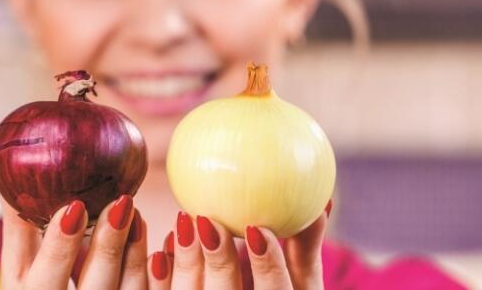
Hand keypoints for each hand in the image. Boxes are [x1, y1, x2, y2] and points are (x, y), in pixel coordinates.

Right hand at [0, 194, 152, 288]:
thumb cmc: (36, 285)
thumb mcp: (19, 262)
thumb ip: (18, 221)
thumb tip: (9, 160)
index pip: (44, 282)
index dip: (60, 248)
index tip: (73, 207)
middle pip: (95, 289)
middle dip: (108, 247)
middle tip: (121, 203)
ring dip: (137, 254)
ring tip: (138, 214)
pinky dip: (160, 274)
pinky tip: (166, 245)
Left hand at [149, 206, 329, 289]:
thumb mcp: (301, 281)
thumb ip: (306, 246)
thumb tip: (321, 199)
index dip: (267, 266)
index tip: (255, 229)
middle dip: (218, 261)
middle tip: (207, 220)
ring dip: (184, 262)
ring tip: (182, 223)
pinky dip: (164, 276)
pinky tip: (160, 251)